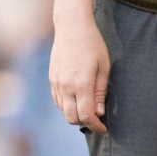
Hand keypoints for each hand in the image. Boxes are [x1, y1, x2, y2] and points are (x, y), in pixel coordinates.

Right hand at [48, 18, 109, 132]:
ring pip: (64, 111)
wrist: (71, 26)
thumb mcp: (103, 67)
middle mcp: (65, 86)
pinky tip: (77, 101)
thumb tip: (100, 113)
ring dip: (76, 115)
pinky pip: (57, 101)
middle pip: (73, 118)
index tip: (104, 129)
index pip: (86, 116)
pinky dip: (67, 106)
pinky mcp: (51, 79)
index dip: (96, 126)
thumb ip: (100, 92)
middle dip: (86, 123)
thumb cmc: (92, 44)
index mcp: (81, 84)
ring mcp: (56, 83)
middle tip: (98, 121)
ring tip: (88, 110)